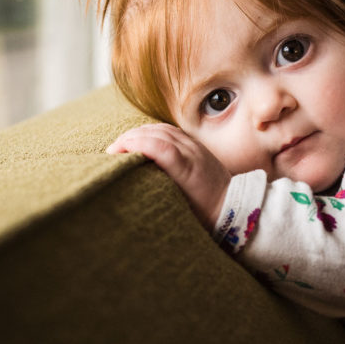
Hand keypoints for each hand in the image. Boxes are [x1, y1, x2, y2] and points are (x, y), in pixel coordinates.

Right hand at [106, 123, 229, 230]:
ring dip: (139, 133)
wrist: (232, 205)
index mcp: (189, 170)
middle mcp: (193, 153)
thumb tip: (131, 187)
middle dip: (130, 137)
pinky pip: (170, 130)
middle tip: (112, 150)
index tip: (114, 152)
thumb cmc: (204, 214)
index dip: (135, 144)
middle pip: (157, 133)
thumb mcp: (180, 209)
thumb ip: (160, 193)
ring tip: (122, 144)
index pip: (161, 146)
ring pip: (162, 129)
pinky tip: (140, 139)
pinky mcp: (195, 144)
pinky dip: (151, 131)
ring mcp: (195, 146)